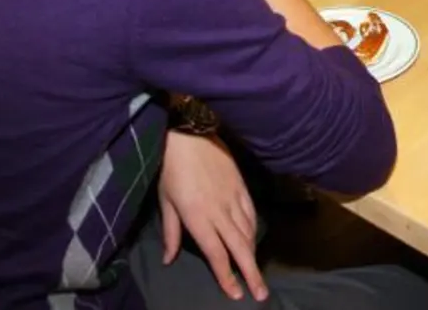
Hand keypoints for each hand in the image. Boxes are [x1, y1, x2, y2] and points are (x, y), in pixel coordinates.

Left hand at [158, 132, 268, 301]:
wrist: (189, 134)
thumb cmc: (171, 169)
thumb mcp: (165, 202)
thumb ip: (171, 233)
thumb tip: (168, 259)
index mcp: (198, 217)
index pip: (216, 254)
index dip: (226, 276)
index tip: (236, 294)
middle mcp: (219, 211)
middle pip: (239, 248)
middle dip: (251, 273)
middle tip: (261, 294)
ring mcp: (233, 198)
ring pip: (248, 232)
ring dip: (253, 254)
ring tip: (257, 272)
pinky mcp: (242, 186)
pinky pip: (251, 214)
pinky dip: (254, 230)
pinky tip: (254, 240)